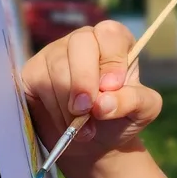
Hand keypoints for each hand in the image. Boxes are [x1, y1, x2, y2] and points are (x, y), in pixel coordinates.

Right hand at [22, 20, 162, 163]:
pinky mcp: (33, 71)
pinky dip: (54, 108)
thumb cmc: (119, 118)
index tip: (112, 86)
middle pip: (80, 42)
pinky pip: (39, 81)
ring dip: (70, 103)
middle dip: (84, 80)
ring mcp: (56, 53)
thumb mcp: (142, 111)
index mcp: (115, 43)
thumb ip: (135, 101)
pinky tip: (66, 123)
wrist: (92, 144)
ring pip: (58, 65)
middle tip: (88, 110)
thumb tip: (105, 103)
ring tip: (83, 126)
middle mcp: (85, 41)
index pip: (111, 33)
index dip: (111, 59)